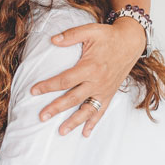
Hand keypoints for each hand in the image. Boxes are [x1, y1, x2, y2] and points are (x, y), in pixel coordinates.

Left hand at [30, 18, 144, 136]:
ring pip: (87, 109)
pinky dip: (93, 123)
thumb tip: (53, 40)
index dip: (48, 86)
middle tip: (42, 117)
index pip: (65, 80)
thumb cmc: (109, 36)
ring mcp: (104, 90)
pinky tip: (85, 133)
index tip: (33, 91)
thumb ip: (71, 35)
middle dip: (56, 108)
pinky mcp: (110, 93)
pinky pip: (101, 111)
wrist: (131, 42)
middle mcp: (98, 82)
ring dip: (74, 122)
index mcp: (90, 67)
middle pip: (73, 98)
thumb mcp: (90, 31)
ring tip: (61, 131)